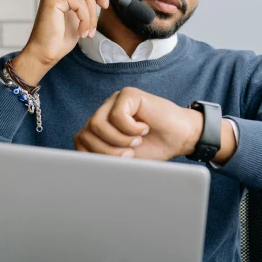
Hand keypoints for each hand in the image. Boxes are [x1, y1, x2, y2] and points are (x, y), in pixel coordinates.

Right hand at [12, 0, 108, 84]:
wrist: (45, 53)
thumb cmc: (59, 39)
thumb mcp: (77, 17)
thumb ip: (84, 3)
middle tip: (104, 5)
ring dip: (92, 16)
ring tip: (88, 31)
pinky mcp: (53, 0)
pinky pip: (81, 3)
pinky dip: (86, 20)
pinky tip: (82, 32)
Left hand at [74, 87, 203, 161]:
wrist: (181, 138)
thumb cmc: (154, 148)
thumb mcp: (124, 159)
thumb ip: (104, 158)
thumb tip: (84, 167)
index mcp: (101, 127)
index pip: (81, 141)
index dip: (93, 156)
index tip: (115, 164)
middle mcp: (105, 111)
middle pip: (87, 132)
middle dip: (105, 151)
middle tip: (128, 155)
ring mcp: (115, 101)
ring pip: (98, 124)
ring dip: (118, 140)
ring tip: (136, 142)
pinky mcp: (128, 94)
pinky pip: (117, 115)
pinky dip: (130, 129)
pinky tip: (144, 128)